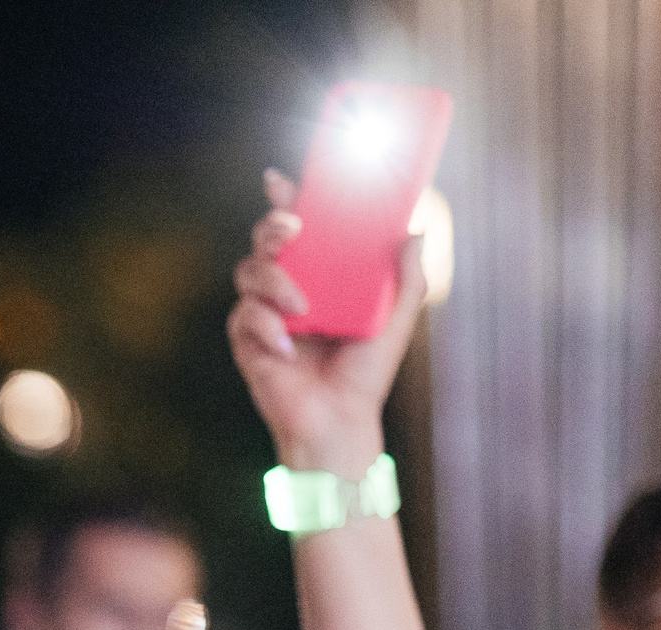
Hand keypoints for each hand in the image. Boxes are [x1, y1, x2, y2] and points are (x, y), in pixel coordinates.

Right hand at [226, 169, 427, 474]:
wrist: (339, 419)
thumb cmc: (367, 371)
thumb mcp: (396, 316)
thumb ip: (408, 274)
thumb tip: (416, 228)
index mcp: (323, 272)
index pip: (301, 225)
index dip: (288, 197)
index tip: (283, 180)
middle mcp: (291, 284)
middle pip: (267, 237)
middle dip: (273, 224)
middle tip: (293, 227)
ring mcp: (267, 309)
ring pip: (249, 269)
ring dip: (274, 280)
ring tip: (302, 306)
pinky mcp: (248, 337)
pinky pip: (244, 313)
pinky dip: (264, 324)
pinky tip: (286, 345)